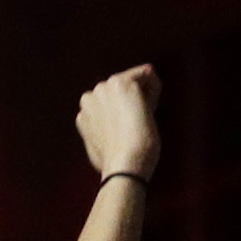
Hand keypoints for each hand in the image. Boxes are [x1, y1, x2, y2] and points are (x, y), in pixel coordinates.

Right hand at [76, 63, 163, 185]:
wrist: (124, 166)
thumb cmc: (119, 166)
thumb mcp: (102, 149)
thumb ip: (103, 133)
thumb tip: (107, 135)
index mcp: (85, 113)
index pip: (113, 102)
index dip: (128, 116)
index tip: (129, 134)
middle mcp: (91, 97)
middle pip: (123, 89)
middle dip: (137, 102)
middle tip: (138, 126)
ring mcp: (104, 88)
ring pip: (136, 80)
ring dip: (146, 96)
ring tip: (142, 120)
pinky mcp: (122, 84)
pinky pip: (148, 74)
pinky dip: (155, 89)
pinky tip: (150, 109)